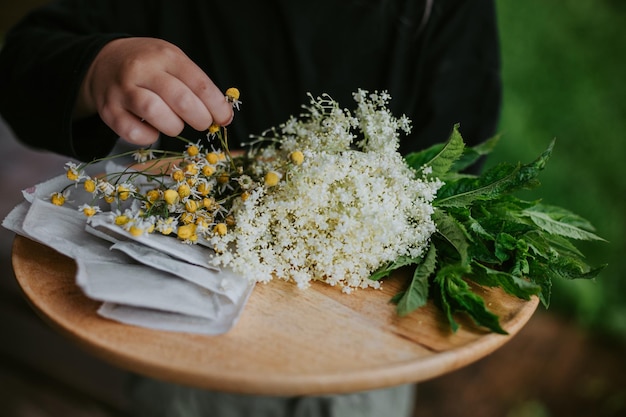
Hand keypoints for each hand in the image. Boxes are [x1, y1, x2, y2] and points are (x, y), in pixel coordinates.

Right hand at [74, 37, 233, 145]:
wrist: (104, 61)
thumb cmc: (150, 67)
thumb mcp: (174, 62)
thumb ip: (197, 85)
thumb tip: (223, 115)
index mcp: (166, 56)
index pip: (199, 83)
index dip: (217, 106)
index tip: (224, 118)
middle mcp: (143, 69)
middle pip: (180, 100)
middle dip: (200, 118)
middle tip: (203, 123)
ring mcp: (123, 89)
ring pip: (155, 112)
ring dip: (174, 127)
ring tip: (175, 125)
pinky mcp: (108, 110)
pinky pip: (133, 132)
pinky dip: (149, 137)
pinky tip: (153, 131)